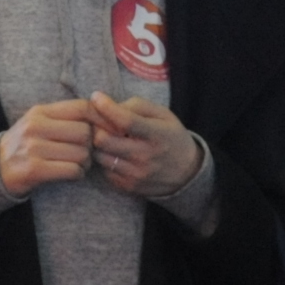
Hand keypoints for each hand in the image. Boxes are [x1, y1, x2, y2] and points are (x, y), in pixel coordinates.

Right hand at [0, 99, 101, 193]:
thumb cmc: (27, 144)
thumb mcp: (41, 122)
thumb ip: (67, 117)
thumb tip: (105, 116)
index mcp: (41, 111)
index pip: (82, 107)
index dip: (102, 118)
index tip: (112, 129)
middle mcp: (36, 126)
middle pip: (85, 132)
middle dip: (92, 145)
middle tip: (86, 152)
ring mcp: (33, 148)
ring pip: (81, 153)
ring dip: (86, 162)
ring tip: (78, 164)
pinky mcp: (34, 169)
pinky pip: (72, 170)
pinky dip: (77, 174)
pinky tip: (71, 174)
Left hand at [84, 93, 203, 200]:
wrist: (187, 173)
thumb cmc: (171, 137)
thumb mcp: (163, 115)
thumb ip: (137, 106)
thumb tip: (107, 105)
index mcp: (156, 135)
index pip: (126, 121)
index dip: (107, 108)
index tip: (97, 97)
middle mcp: (145, 157)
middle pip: (103, 140)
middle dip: (97, 127)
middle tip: (101, 122)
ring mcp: (135, 175)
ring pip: (98, 156)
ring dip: (99, 144)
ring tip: (108, 137)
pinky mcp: (127, 187)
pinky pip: (104, 170)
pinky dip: (105, 158)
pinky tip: (115, 153)